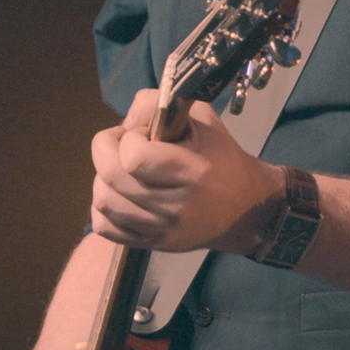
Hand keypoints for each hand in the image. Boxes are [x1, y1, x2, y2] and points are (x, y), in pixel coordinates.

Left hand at [89, 89, 281, 253]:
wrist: (247, 210)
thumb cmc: (222, 159)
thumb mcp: (202, 120)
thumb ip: (160, 105)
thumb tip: (125, 122)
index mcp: (192, 172)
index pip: (134, 158)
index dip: (128, 138)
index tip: (143, 134)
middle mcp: (176, 206)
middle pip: (113, 177)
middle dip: (106, 150)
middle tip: (122, 144)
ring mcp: (162, 229)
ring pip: (104, 202)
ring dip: (103, 178)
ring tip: (122, 169)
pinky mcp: (153, 244)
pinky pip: (106, 228)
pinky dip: (103, 208)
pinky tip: (120, 193)